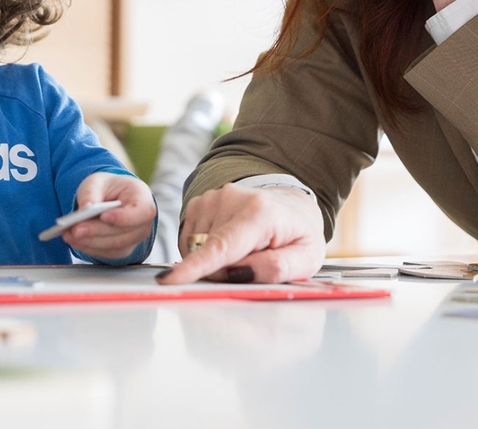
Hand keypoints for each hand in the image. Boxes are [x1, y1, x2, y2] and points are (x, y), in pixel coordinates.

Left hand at [62, 172, 156, 260]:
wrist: (110, 199)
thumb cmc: (108, 189)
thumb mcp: (97, 182)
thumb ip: (91, 192)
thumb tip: (85, 208)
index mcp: (142, 197)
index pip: (142, 212)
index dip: (124, 217)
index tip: (104, 216)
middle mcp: (143, 222)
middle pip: (122, 233)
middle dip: (96, 231)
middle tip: (76, 228)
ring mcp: (134, 239)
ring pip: (113, 246)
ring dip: (89, 242)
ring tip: (69, 234)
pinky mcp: (122, 250)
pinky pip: (106, 253)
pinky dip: (88, 247)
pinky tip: (74, 240)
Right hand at [155, 182, 324, 284]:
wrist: (291, 204)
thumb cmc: (298, 233)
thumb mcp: (306, 258)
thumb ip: (275, 269)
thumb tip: (236, 274)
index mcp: (260, 212)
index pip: (223, 246)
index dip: (197, 266)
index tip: (171, 280)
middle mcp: (230, 198)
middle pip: (208, 252)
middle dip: (223, 271)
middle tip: (254, 264)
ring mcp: (212, 197)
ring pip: (196, 248)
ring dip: (214, 261)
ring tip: (244, 250)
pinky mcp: (200, 202)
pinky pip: (189, 241)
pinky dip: (204, 251)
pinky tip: (228, 245)